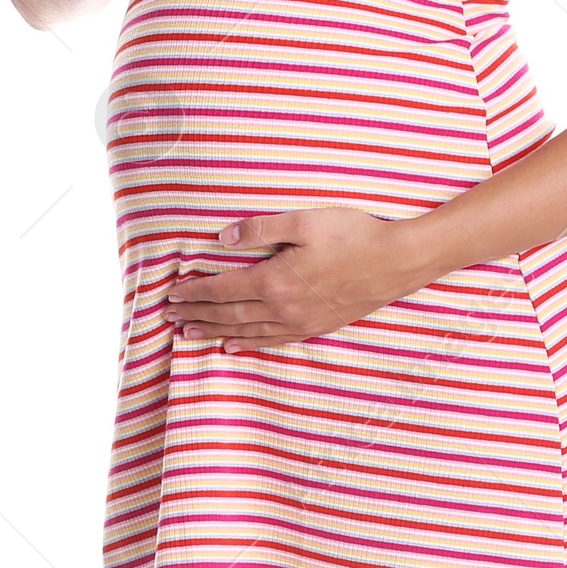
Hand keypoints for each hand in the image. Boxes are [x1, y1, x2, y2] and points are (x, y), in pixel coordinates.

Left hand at [163, 207, 430, 350]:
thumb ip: (261, 229)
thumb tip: (223, 238)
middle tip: (170, 318)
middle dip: (196, 315)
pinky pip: (271, 341)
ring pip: (246, 332)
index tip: (173, 293)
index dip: (194, 292)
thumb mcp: (304, 221)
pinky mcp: (315, 327)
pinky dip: (247, 344)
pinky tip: (233, 346)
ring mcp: (299, 322)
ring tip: (190, 333)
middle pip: (228, 315)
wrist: (396, 262)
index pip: (222, 290)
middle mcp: (282, 308)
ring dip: (214, 332)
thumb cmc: (352, 235)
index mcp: (275, 281)